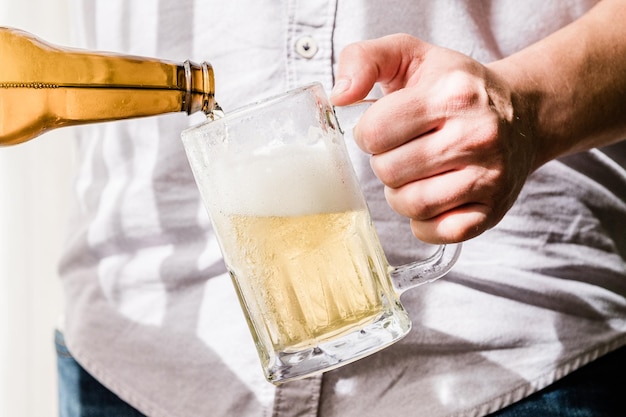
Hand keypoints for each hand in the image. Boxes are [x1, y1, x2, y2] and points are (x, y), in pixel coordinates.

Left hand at [331, 34, 535, 243]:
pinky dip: (423, 222)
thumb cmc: (456, 88)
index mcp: (452, 93)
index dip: (369, 133)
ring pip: (411, 204)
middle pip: (389, 171)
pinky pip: (436, 232)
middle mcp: (477, 135)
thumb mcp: (411, 55)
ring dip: (400, 193)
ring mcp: (489, 176)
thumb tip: (339, 95)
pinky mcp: (493, 210)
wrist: (520, 115)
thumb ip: (364, 60)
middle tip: (403, 150)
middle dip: (385, 162)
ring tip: (414, 174)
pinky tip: (432, 196)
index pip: (375, 132)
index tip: (384, 128)